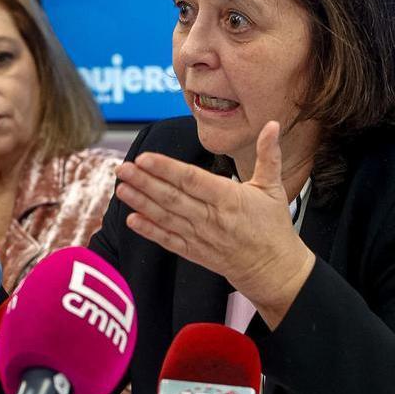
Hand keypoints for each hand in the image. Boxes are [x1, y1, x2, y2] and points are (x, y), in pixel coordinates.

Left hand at [114, 121, 314, 327]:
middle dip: (145, 182)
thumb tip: (272, 124)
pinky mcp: (195, 252)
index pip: (192, 179)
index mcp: (229, 198)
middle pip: (172, 197)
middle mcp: (211, 218)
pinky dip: (150, 231)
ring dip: (141, 202)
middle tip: (123, 168)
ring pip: (166, 217)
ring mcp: (201, 237)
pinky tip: (132, 220)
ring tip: (121, 188)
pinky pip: (168, 240)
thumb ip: (269, 155)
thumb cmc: (273, 226)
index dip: (166, 169)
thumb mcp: (273, 188)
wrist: (273, 269)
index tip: (145, 158)